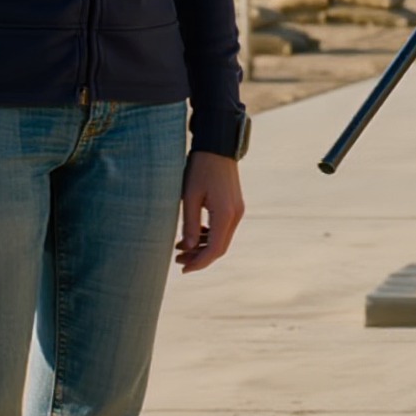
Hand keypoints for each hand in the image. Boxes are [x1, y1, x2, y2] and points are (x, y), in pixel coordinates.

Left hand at [178, 151, 244, 272]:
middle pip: (220, 248)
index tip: (183, 268)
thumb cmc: (200, 168)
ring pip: (222, 239)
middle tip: (178, 260)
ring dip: (203, 247)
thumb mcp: (190, 196)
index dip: (199, 263)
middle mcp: (235, 215)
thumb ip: (189, 224)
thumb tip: (188, 248)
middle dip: (200, 258)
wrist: (217, 146)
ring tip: (181, 248)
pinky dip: (209, 235)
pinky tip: (194, 234)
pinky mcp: (234, 206)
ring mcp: (237, 210)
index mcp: (225, 214)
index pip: (214, 249)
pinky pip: (223, 228)